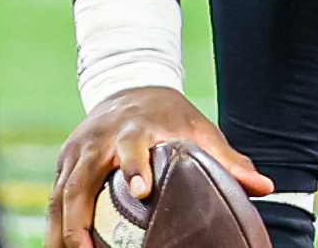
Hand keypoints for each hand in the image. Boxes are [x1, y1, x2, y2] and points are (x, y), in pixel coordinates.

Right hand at [47, 86, 269, 247]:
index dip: (134, 167)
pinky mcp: (63, 165)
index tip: (142, 191)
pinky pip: (52, 200)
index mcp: (133, 128)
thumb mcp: (199, 129)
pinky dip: (55, 228)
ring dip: (62, 231)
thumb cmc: (169, 115)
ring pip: (59, 195)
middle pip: (80, 179)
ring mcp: (76, 153)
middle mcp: (98, 140)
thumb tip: (264, 187)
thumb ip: (228, 160)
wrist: (129, 85)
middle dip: (80, 217)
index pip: (130, 146)